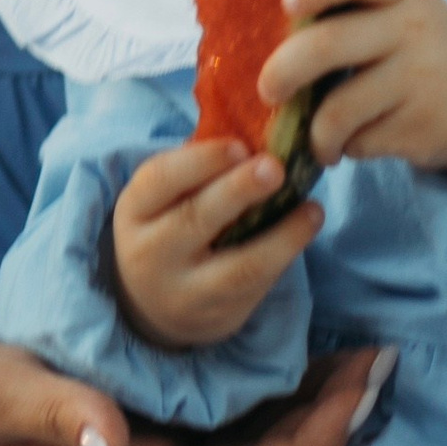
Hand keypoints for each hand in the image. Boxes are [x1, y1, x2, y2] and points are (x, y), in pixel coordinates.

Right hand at [0, 331, 383, 445]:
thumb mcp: (0, 392)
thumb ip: (61, 413)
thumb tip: (114, 444)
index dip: (317, 444)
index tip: (364, 387)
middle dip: (330, 425)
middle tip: (382, 359)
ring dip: (304, 415)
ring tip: (353, 357)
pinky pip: (219, 438)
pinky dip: (263, 405)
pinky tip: (285, 364)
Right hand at [112, 132, 320, 347]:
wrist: (151, 304)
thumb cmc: (168, 227)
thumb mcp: (164, 198)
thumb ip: (197, 169)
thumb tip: (256, 129)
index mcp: (134, 211)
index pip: (159, 180)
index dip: (199, 161)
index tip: (239, 146)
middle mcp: (151, 254)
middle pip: (194, 220)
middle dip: (238, 191)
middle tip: (275, 168)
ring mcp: (185, 291)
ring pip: (235, 266)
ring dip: (280, 235)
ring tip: (312, 209)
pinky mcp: (219, 316)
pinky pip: (257, 286)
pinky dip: (287, 255)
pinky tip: (308, 227)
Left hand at [263, 0, 446, 188]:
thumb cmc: (423, 47)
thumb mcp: (401, 10)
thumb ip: (350, 10)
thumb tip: (266, 31)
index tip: (288, 2)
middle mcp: (412, 28)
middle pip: (328, 45)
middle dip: (283, 71)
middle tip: (267, 90)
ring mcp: (418, 79)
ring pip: (337, 109)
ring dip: (315, 132)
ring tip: (318, 140)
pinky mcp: (421, 126)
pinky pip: (359, 141)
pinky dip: (346, 148)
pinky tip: (356, 144)